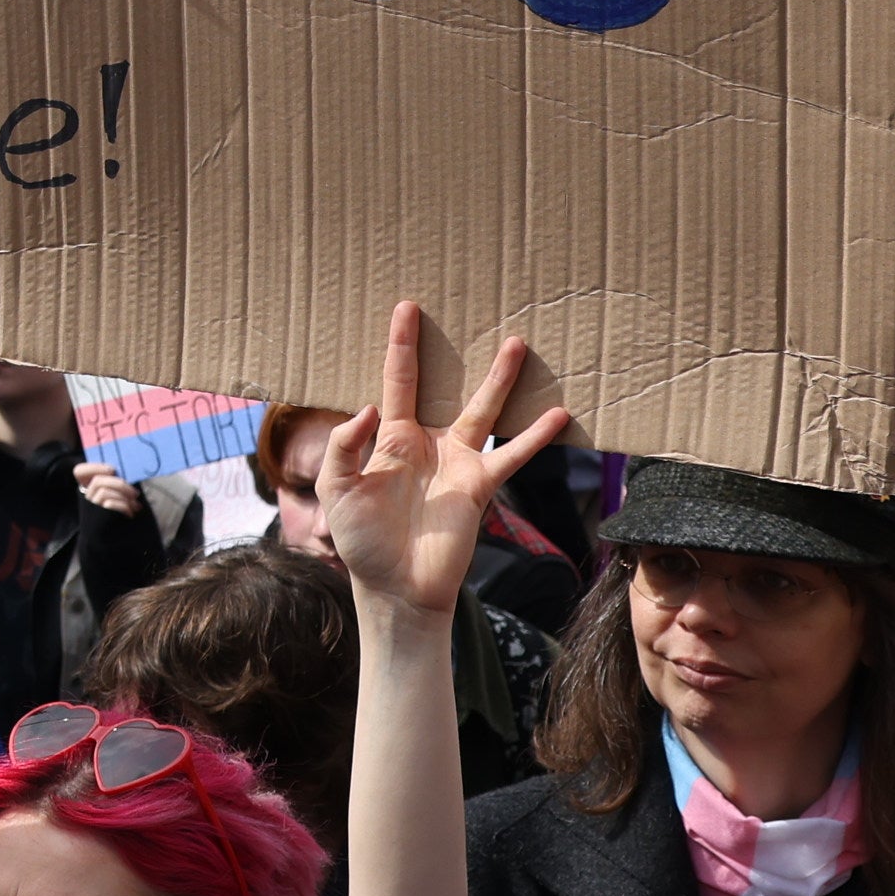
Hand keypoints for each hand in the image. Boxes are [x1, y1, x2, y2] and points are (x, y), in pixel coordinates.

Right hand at [73, 463, 142, 519]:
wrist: (113, 542)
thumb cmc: (118, 516)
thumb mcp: (115, 497)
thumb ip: (115, 485)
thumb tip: (124, 474)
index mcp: (90, 488)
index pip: (80, 472)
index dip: (94, 467)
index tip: (111, 469)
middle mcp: (87, 497)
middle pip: (98, 481)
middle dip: (119, 484)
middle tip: (135, 493)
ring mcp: (92, 507)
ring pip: (104, 492)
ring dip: (124, 496)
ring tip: (135, 505)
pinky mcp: (98, 517)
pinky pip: (109, 504)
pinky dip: (123, 506)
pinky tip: (130, 513)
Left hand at [312, 301, 567, 629]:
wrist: (396, 587)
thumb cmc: (360, 540)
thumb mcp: (337, 489)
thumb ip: (344, 447)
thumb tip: (368, 407)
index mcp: (389, 437)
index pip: (396, 380)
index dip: (400, 346)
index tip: (406, 308)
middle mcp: (427, 442)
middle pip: (443, 386)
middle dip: (453, 352)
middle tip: (470, 312)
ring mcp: (456, 461)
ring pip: (483, 410)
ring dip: (500, 380)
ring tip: (517, 344)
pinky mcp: (479, 485)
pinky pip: (511, 455)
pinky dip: (535, 436)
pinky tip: (557, 413)